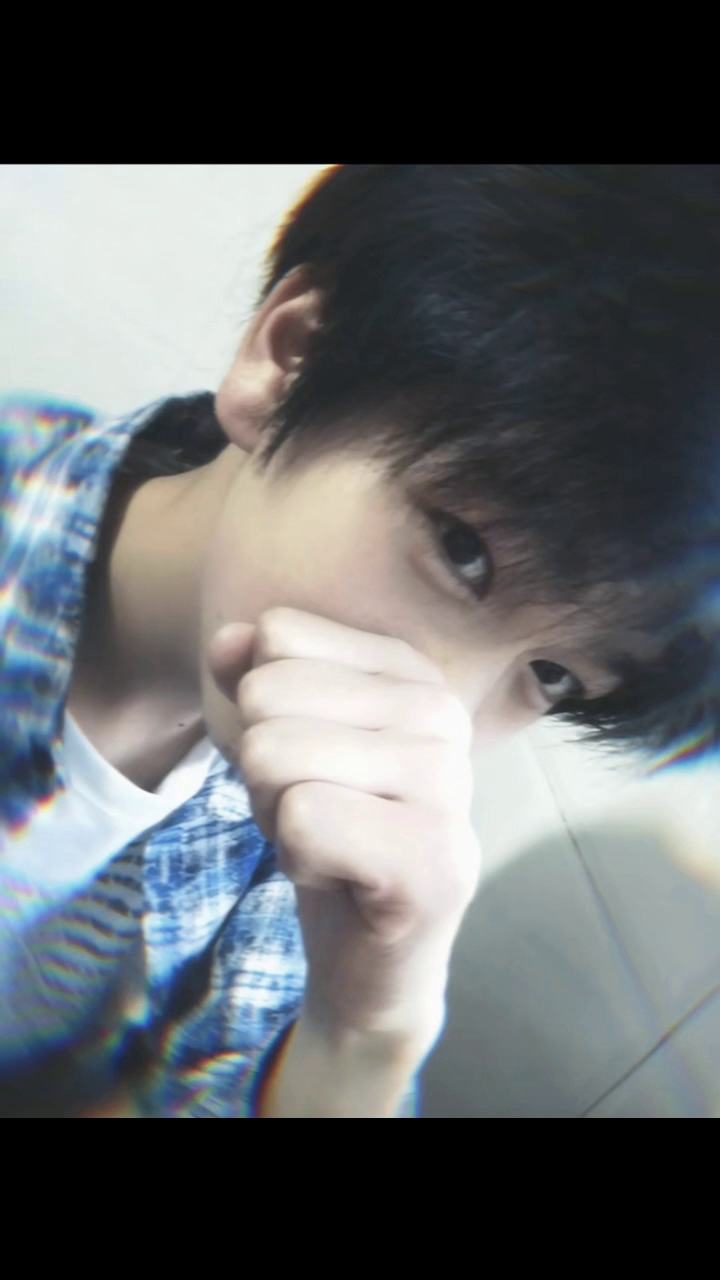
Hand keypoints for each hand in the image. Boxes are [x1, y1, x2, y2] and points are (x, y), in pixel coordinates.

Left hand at [208, 608, 481, 1053]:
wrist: (370, 956)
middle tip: (312, 813)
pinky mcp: (434, 859)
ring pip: (275, 753)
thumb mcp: (277, 739)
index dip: (264, 709)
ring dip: (276, 815)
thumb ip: (253, 675)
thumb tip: (229, 638)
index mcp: (412, 672)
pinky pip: (301, 817)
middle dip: (264, 768)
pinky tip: (340, 877)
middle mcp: (442, 714)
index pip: (277, 635)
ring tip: (326, 843)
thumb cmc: (328, 834)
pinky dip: (297, 856)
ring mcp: (448, 784)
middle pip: (268, 694)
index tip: (311, 765)